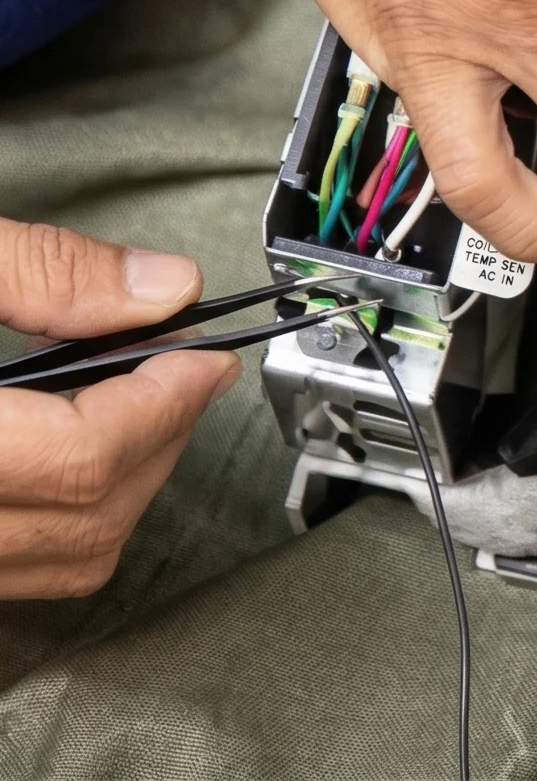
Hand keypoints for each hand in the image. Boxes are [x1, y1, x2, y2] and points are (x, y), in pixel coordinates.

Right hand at [0, 217, 236, 598]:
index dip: (164, 401)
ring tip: (136, 397)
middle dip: (159, 435)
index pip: (83, 459)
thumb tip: (167, 287)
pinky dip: (71, 510)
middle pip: (89, 519)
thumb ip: (44, 274)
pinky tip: (74, 440)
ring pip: (67, 558)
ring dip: (124, 478)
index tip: (205, 355)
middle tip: (187, 368)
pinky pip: (26, 568)